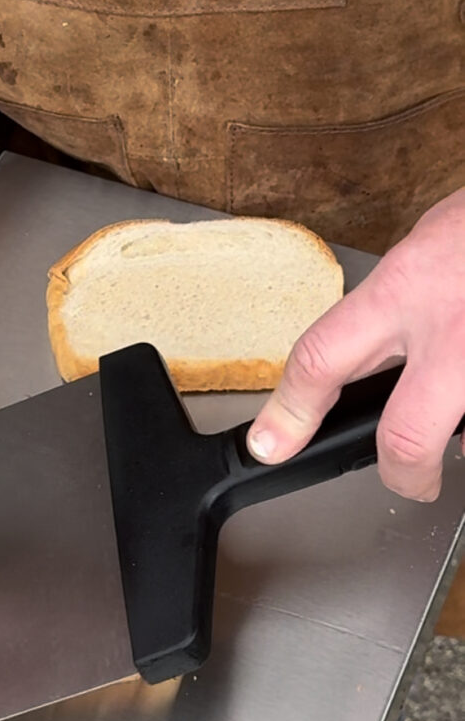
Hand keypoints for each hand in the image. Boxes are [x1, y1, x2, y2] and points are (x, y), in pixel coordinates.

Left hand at [248, 189, 464, 500]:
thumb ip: (401, 294)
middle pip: (407, 435)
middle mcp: (449, 326)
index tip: (274, 442)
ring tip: (462, 414)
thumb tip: (372, 342)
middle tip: (408, 479)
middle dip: (403, 473)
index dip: (290, 411)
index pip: (322, 357)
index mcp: (406, 287)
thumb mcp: (432, 241)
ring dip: (463, 434)